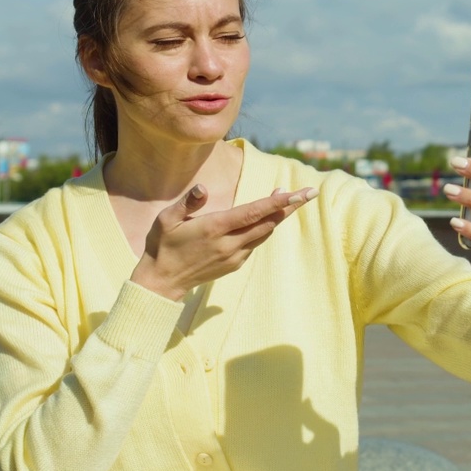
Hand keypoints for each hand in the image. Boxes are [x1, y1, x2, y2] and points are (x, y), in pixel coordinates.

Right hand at [131, 185, 318, 300]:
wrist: (162, 282)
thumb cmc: (162, 245)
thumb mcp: (166, 219)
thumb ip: (187, 202)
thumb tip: (202, 188)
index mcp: (215, 229)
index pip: (253, 212)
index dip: (277, 202)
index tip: (296, 193)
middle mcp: (229, 244)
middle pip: (267, 223)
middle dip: (289, 207)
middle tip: (309, 192)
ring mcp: (233, 256)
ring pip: (264, 234)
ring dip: (278, 216)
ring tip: (291, 199)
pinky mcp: (234, 265)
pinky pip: (255, 243)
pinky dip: (264, 228)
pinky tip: (267, 217)